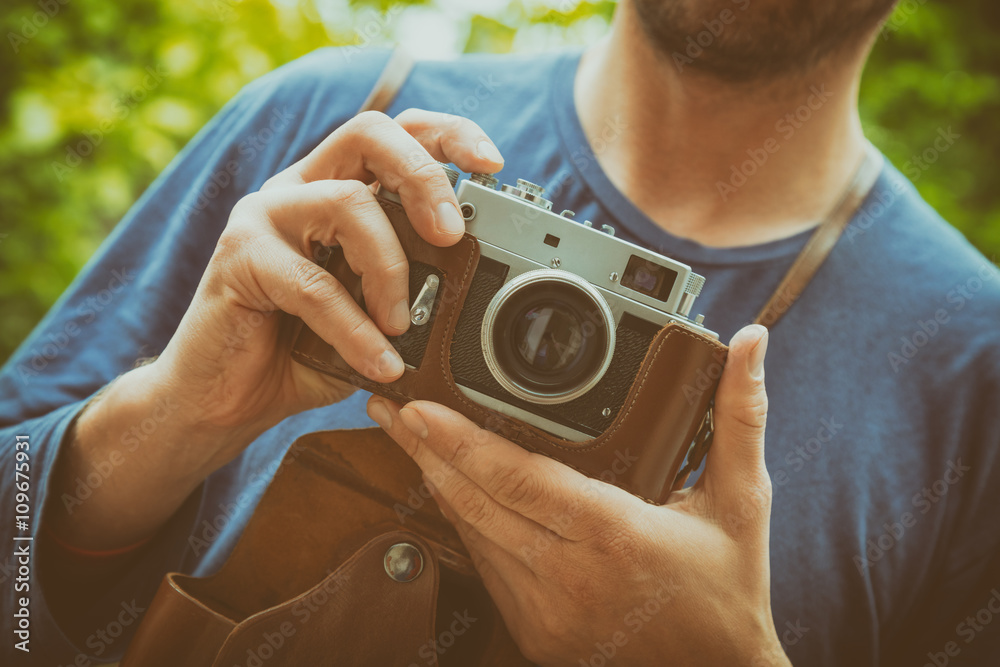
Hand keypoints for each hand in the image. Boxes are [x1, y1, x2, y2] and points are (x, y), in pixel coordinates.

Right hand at [150, 109, 504, 469]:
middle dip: (424, 177)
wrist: (221, 401)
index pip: (394, 134)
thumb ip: (411, 291)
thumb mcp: (371, 315)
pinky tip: (380, 363)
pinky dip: (356, 329)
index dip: (446, 136)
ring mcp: (264, 217)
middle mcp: (298, 189)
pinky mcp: (239, 259)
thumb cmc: (298, 353)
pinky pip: (314, 284)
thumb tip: (473, 291)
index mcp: (333, 189)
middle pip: (369, 134)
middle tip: (450, 235)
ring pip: (347, 203)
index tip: (492, 165)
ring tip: (402, 326)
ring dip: (390, 269)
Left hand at [368, 324, 790, 665]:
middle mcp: (571, 577)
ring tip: (408, 438)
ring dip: (438, 484)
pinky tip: (450, 490)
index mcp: (616, 536)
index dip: (462, 443)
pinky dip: (466, 524)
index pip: (521, 480)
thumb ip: (739, 416)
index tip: (419, 408)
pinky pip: (486, 568)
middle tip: (387, 407)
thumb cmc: (728, 592)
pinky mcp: (534, 633)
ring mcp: (546, 612)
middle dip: (424, 451)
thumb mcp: (741, 501)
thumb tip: (751, 344)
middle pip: (476, 505)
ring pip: (472, 537)